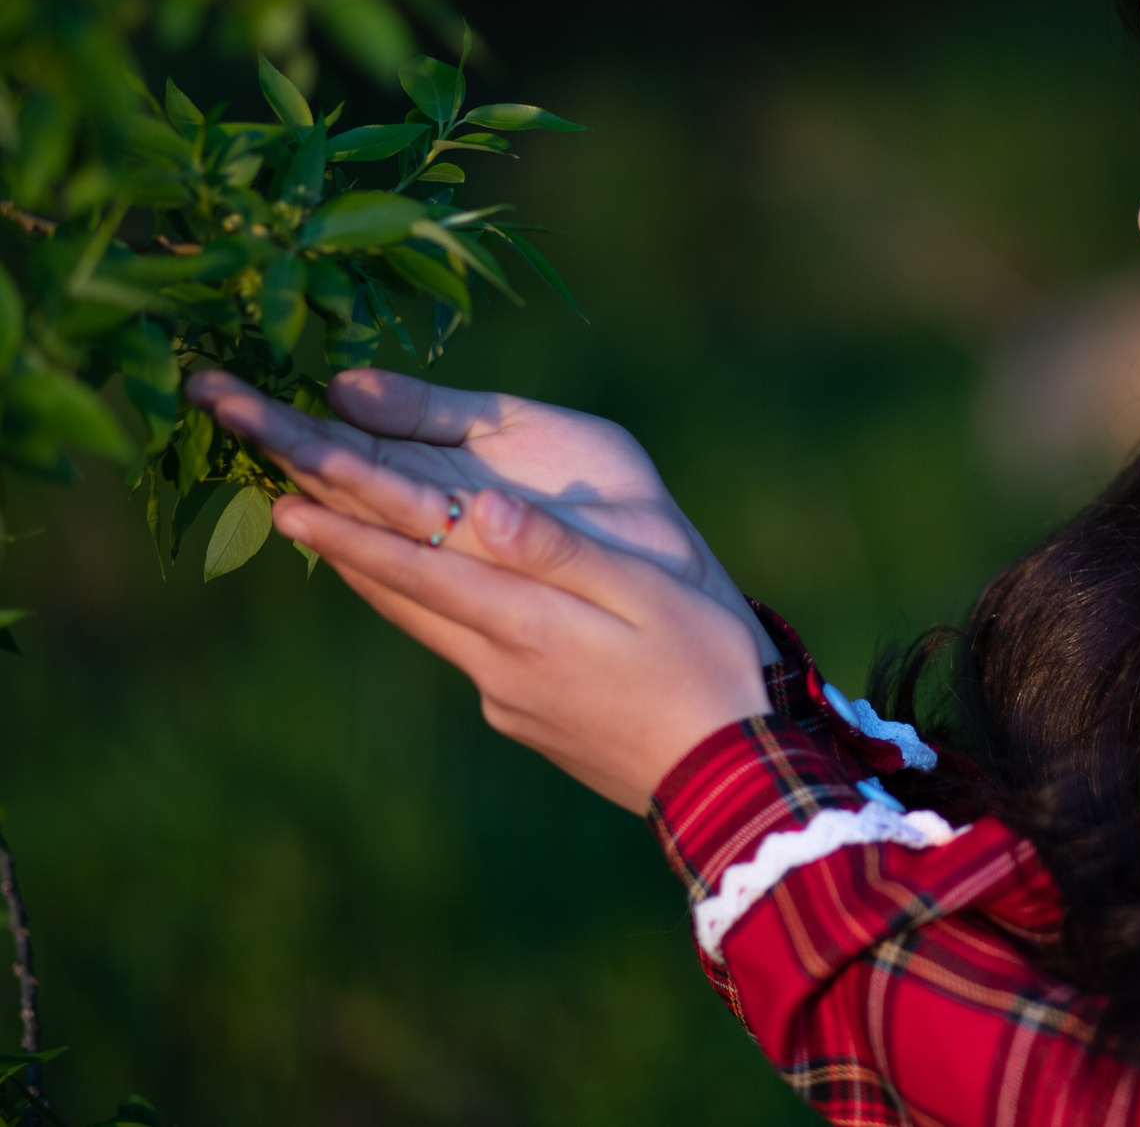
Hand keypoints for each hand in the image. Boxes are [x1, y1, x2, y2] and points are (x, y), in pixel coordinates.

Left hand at [276, 482, 770, 810]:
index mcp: (531, 626)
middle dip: (337, 544)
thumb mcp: (651, 594)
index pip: (421, 570)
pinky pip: (458, 648)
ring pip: (422, 625)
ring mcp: (506, 699)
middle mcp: (500, 666)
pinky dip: (422, 607)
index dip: (351, 535)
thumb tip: (480, 503)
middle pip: (401, 597)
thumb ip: (562, 550)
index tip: (286, 501)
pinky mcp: (522, 718)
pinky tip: (424, 592)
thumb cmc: (706, 667)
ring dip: (370, 576)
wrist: (727, 776)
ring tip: (322, 533)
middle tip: (276, 499)